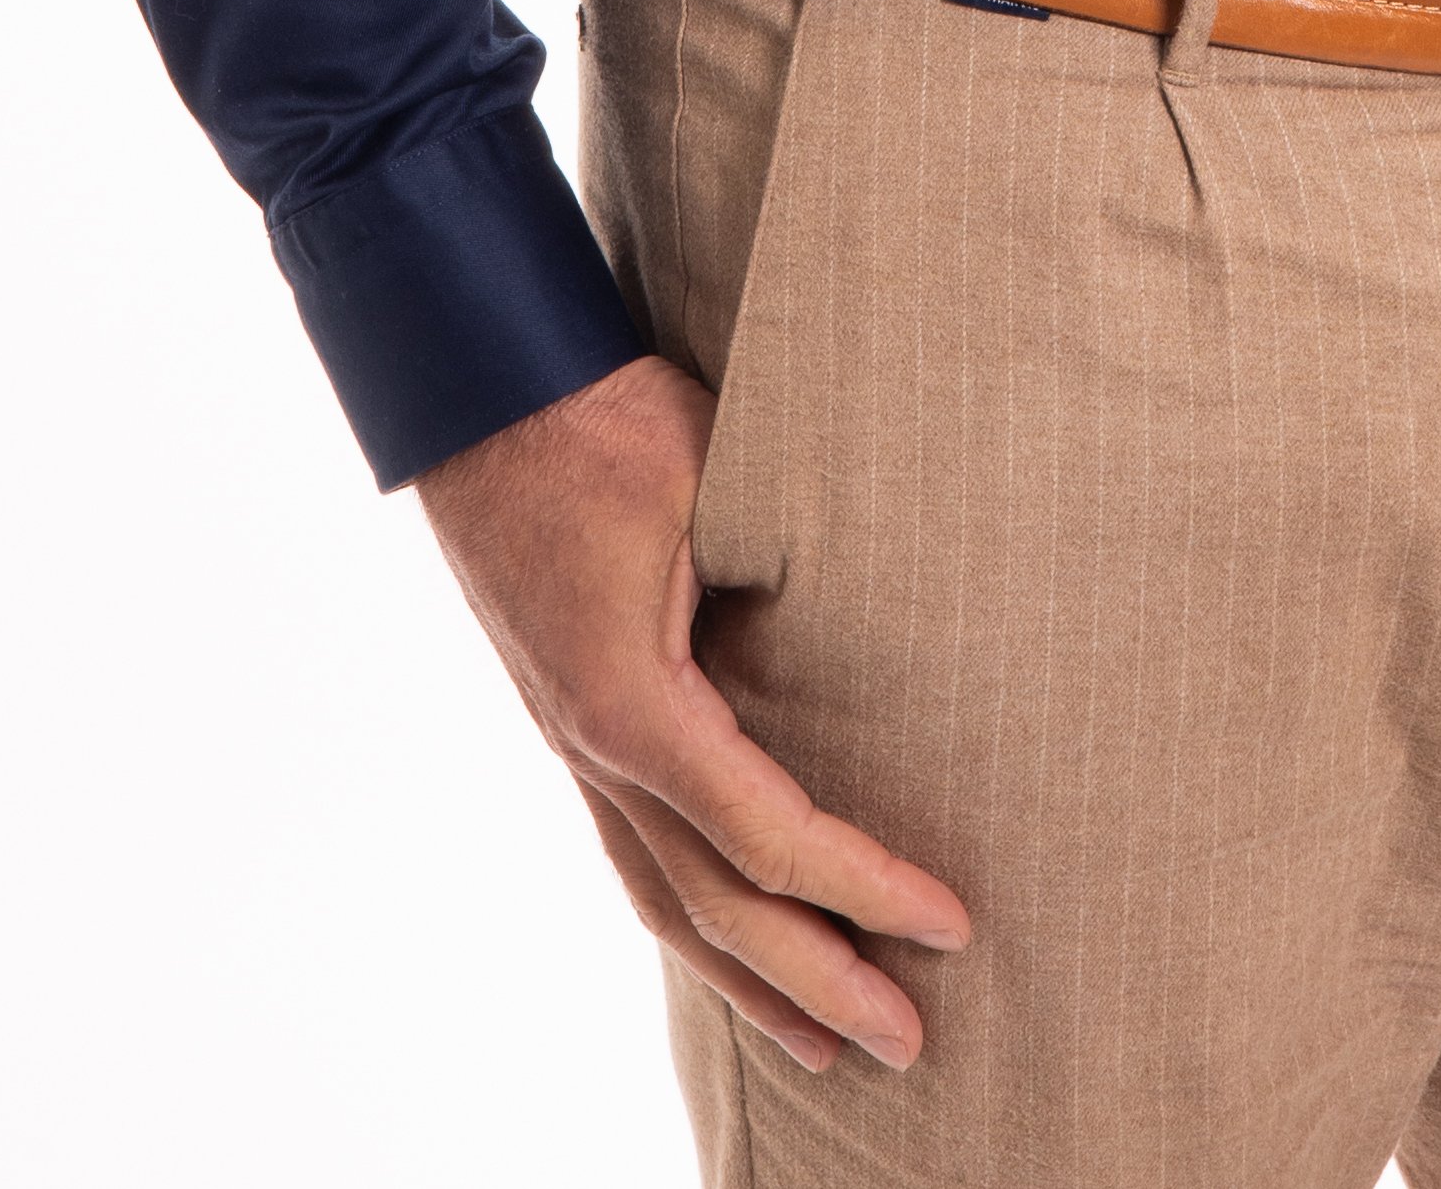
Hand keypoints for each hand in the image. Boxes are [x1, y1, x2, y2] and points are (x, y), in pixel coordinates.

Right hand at [413, 354, 974, 1075]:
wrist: (488, 395)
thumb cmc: (606, 426)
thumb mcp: (714, 487)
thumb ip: (788, 576)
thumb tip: (896, 635)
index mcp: (634, 708)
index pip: (771, 837)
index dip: (868, 888)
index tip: (952, 923)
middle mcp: (599, 751)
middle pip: (717, 907)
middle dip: (819, 982)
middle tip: (910, 1046)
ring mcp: (578, 747)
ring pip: (665, 901)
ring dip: (751, 980)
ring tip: (825, 1042)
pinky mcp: (577, 722)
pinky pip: (638, 853)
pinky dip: (694, 915)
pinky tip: (732, 940)